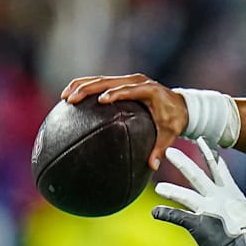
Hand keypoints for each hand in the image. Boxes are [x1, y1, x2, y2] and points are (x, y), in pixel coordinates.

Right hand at [61, 73, 187, 169]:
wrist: (180, 105)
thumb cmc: (174, 120)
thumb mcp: (169, 134)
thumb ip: (161, 148)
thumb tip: (153, 166)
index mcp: (150, 90)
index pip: (130, 90)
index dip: (116, 93)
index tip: (102, 101)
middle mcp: (137, 81)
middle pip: (109, 81)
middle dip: (88, 88)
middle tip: (72, 99)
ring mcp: (128, 80)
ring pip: (101, 79)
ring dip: (81, 85)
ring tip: (65, 97)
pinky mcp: (122, 82)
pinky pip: (101, 82)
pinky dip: (85, 86)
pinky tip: (69, 96)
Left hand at [152, 139, 245, 245]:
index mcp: (233, 196)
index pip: (221, 172)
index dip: (212, 157)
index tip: (205, 143)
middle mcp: (219, 199)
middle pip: (199, 176)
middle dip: (184, 162)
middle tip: (171, 151)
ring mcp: (208, 211)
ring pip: (186, 195)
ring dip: (172, 190)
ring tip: (158, 186)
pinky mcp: (199, 225)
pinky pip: (178, 217)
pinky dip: (166, 214)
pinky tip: (155, 212)